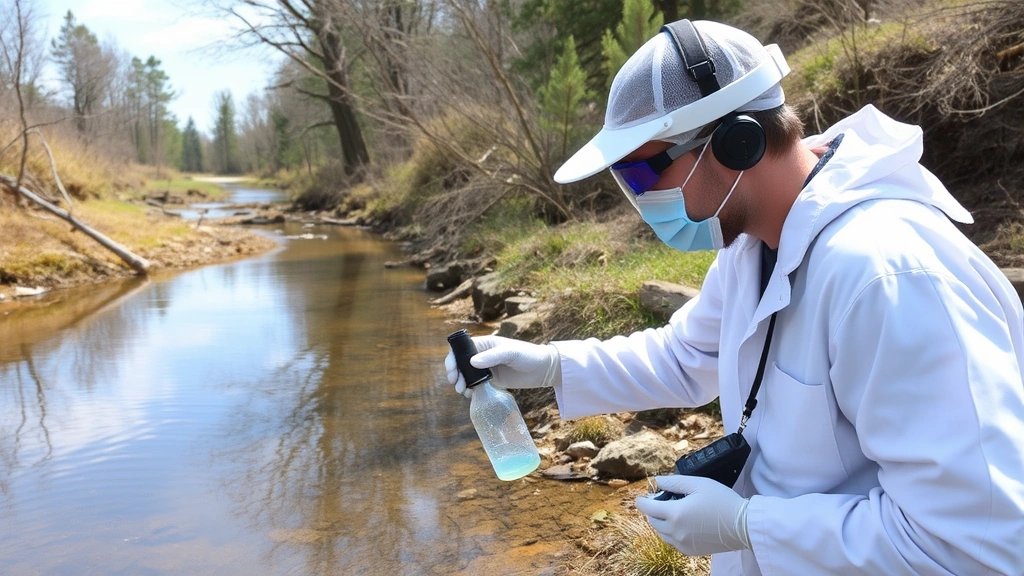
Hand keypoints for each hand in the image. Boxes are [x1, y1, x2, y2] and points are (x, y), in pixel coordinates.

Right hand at [444, 335, 560, 397]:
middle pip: (460, 363)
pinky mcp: (492, 381)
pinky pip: (476, 385)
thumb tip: (472, 363)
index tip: (452, 370)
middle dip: (454, 373)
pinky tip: (470, 394)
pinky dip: (470, 389)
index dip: (453, 358)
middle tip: (456, 383)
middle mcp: (482, 356)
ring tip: (463, 391)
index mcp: (485, 344)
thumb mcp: (510, 353)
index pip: (461, 349)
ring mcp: (486, 369)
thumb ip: (492, 357)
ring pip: (466, 375)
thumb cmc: (528, 355)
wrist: (543, 370)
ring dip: (461, 382)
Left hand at [634, 475, 750, 555]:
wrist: (743, 525)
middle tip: (662, 500)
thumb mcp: (699, 484)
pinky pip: (672, 542)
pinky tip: (682, 524)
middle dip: (653, 510)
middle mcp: (676, 531)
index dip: (642, 501)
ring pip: (661, 533)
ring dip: (661, 522)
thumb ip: (674, 482)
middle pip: (653, 521)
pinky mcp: (691, 551)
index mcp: (675, 514)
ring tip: (673, 511)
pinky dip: (671, 532)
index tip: (642, 497)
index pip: (647, 508)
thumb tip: (658, 481)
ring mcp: (682, 543)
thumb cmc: (722, 501)